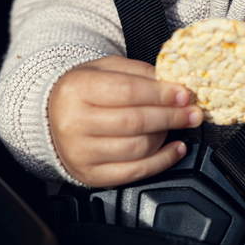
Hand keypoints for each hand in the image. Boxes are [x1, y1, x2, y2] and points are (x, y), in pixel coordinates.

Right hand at [48, 56, 202, 186]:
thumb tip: (174, 84)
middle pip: (134, 122)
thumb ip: (139, 73)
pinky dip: (161, 161)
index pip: (127, 92)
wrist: (52, 116)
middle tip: (192, 112)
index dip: (161, 94)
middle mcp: (74, 123)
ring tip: (178, 125)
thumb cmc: (83, 90)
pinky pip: (134, 172)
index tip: (183, 94)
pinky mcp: (90, 175)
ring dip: (166, 136)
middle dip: (171, 116)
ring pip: (137, 148)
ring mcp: (80, 152)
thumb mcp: (106, 68)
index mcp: (77, 89)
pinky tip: (174, 148)